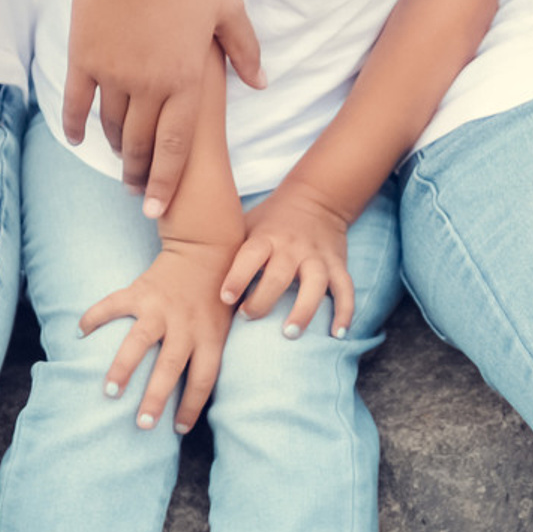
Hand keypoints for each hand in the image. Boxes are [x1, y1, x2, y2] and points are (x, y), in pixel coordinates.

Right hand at [62, 0, 262, 218]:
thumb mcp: (228, 8)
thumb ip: (245, 51)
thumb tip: (261, 84)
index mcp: (185, 79)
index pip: (176, 147)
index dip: (167, 182)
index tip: (157, 209)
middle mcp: (147, 84)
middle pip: (140, 145)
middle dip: (139, 174)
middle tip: (137, 192)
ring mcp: (111, 73)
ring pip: (109, 128)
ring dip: (114, 150)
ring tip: (120, 162)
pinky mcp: (83, 58)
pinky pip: (76, 103)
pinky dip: (75, 126)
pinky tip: (78, 138)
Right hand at [80, 243, 236, 432]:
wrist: (207, 247)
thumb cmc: (217, 294)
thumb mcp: (225, 324)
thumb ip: (211, 351)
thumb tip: (199, 395)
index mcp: (209, 335)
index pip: (203, 378)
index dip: (193, 405)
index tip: (179, 428)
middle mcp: (185, 324)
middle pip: (170, 367)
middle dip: (156, 397)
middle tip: (142, 424)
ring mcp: (161, 307)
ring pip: (140, 341)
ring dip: (124, 367)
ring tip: (110, 391)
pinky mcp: (142, 290)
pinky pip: (114, 304)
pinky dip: (95, 316)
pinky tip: (78, 331)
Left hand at [223, 180, 354, 339]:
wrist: (316, 197)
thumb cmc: (271, 220)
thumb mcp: (247, 225)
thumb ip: (226, 248)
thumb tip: (187, 279)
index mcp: (267, 237)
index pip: (250, 256)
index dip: (237, 277)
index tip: (226, 298)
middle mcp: (293, 247)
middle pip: (280, 275)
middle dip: (264, 299)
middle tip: (249, 316)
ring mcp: (317, 256)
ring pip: (316, 283)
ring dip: (304, 309)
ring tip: (290, 332)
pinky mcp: (338, 264)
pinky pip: (345, 289)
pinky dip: (345, 312)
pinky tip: (338, 334)